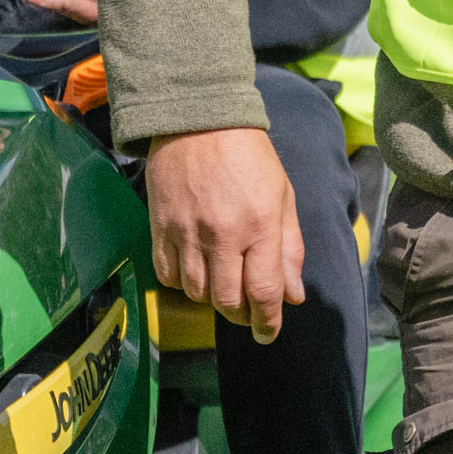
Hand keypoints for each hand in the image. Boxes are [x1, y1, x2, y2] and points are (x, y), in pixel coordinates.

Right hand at [148, 127, 306, 341]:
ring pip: (196, 293)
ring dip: (212, 300)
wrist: (200, 120)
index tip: (268, 333)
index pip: (263, 292)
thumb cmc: (250, 157)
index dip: (267, 322)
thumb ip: (289, 248)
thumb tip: (292, 295)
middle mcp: (222, 234)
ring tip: (224, 287)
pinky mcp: (160, 227)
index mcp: (259, 224)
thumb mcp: (283, 195)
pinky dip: (183, 284)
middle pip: (227, 301)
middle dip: (241, 316)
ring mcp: (187, 232)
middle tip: (248, 312)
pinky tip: (196, 272)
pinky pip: (168, 276)